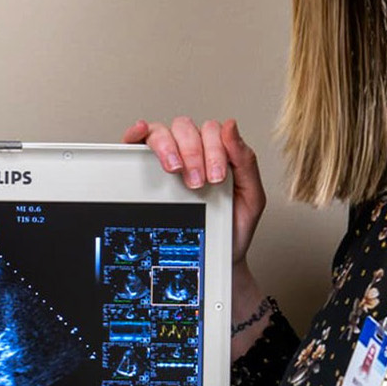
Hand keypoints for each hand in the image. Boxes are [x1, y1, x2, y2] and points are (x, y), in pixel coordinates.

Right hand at [122, 117, 264, 263]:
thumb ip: (246, 161)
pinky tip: (142, 133)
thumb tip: (232, 127)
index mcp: (217, 152)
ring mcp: (167, 157)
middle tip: (197, 183)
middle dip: (193, 153)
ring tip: (175, 170)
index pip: (212, 130)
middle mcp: (191, 151)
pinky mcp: (143, 168)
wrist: (214, 257)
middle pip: (185, 128)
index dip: (215, 150)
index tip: (216, 178)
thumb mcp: (250, 196)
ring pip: (161, 132)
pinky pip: (136, 141)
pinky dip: (136, 133)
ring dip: (168, 148)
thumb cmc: (229, 228)